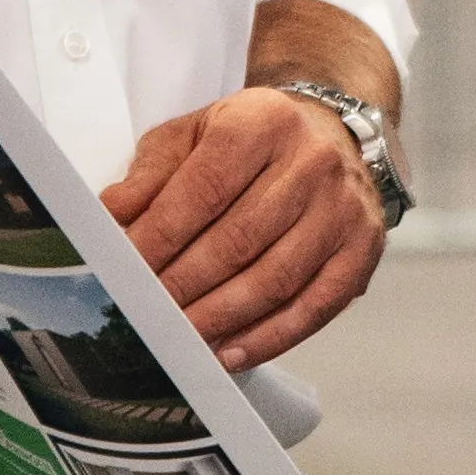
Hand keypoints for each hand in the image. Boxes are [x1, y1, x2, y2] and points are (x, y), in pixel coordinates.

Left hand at [103, 86, 383, 363]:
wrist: (330, 129)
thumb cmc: (252, 138)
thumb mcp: (195, 133)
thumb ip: (152, 174)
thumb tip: (112, 216)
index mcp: (263, 122)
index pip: (206, 188)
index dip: (162, 236)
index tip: (127, 271)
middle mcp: (312, 161)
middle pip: (240, 238)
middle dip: (185, 284)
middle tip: (146, 314)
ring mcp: (344, 207)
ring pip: (278, 277)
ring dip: (222, 316)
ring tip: (181, 338)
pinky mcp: (363, 247)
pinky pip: (318, 305)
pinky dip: (273, 336)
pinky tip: (233, 352)